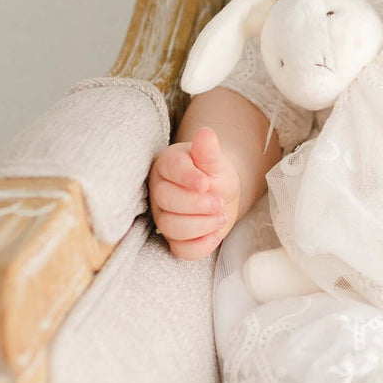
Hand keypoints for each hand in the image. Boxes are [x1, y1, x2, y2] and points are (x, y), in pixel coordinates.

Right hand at [149, 127, 241, 259]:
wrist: (221, 193)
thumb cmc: (214, 173)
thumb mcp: (216, 161)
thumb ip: (209, 151)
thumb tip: (205, 133)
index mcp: (167, 165)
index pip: (170, 170)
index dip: (187, 178)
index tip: (206, 183)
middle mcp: (160, 191)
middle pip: (167, 201)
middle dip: (197, 205)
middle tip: (220, 203)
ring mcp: (164, 216)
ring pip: (171, 227)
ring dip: (201, 225)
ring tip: (221, 216)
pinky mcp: (174, 238)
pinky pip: (180, 250)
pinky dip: (199, 247)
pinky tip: (214, 236)